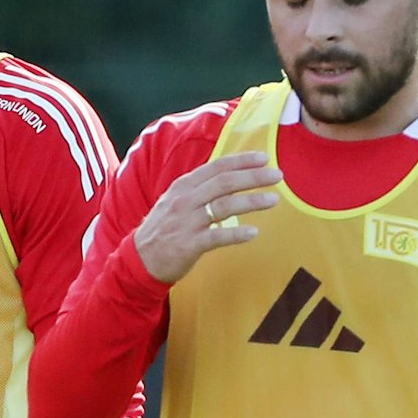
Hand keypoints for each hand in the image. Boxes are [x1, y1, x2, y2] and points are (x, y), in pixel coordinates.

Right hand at [133, 152, 282, 283]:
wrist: (139, 259)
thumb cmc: (163, 229)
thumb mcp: (175, 201)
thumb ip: (199, 189)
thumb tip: (230, 177)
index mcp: (183, 187)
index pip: (216, 168)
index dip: (240, 161)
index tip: (264, 158)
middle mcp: (185, 201)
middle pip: (223, 183)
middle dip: (252, 177)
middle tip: (277, 175)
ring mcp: (187, 222)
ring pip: (224, 206)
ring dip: (251, 201)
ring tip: (273, 200)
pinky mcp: (189, 245)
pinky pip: (217, 237)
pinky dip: (236, 234)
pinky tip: (254, 232)